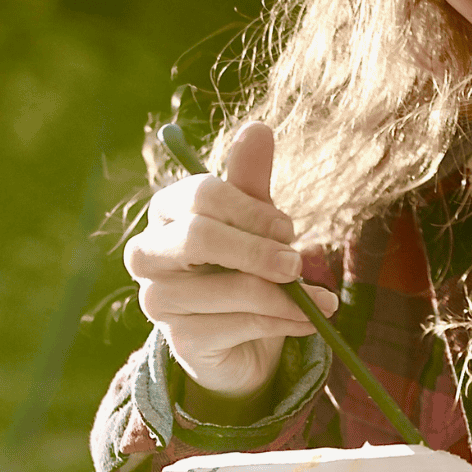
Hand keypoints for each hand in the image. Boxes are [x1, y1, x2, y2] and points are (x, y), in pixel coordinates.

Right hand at [124, 122, 338, 415]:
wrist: (238, 344)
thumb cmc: (243, 270)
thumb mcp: (252, 224)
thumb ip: (251, 182)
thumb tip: (258, 127)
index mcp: (165, 212)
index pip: (202, 195)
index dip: (252, 211)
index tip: (288, 229)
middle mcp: (148, 255)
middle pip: (200, 237)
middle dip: (259, 251)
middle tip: (298, 264)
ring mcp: (158, 301)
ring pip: (231, 289)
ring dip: (288, 297)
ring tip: (323, 302)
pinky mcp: (181, 342)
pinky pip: (243, 325)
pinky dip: (285, 323)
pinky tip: (309, 322)